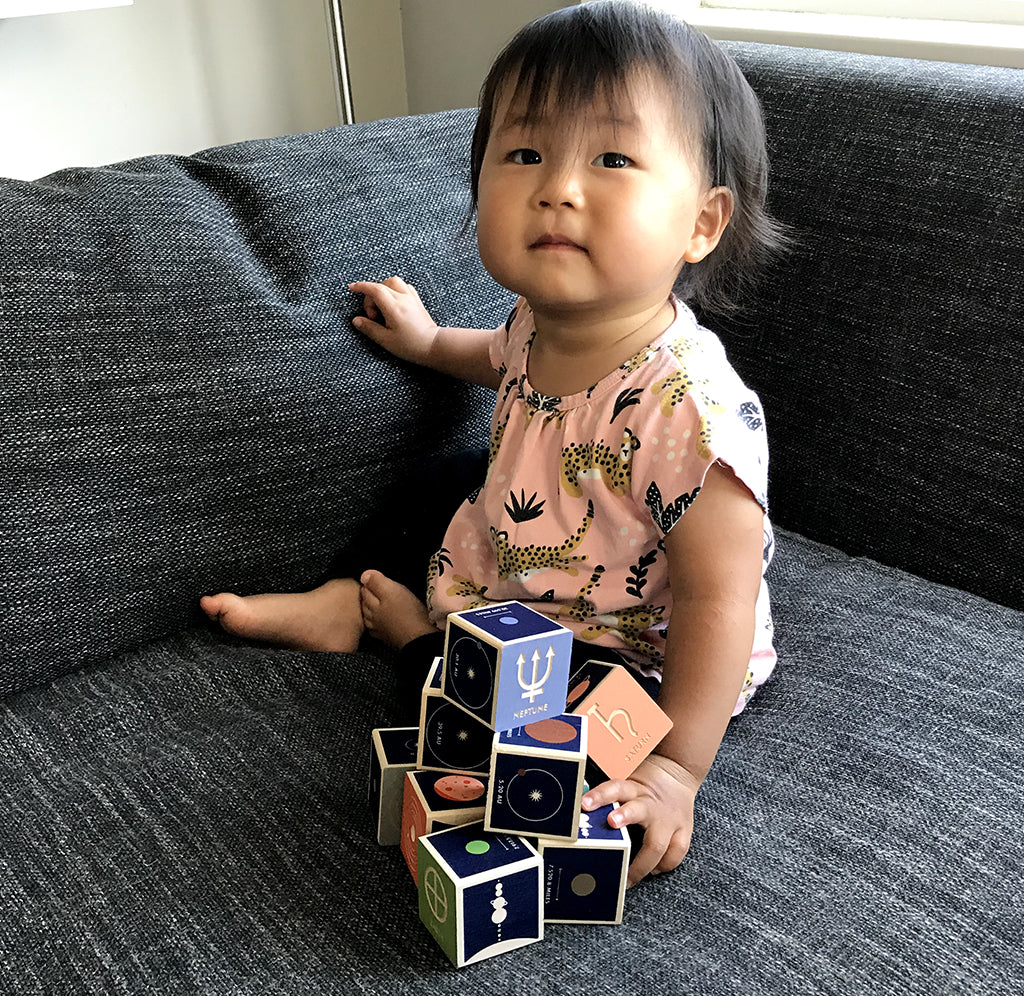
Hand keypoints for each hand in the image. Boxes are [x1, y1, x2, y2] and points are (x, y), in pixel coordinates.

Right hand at [348, 276, 438, 365]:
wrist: (434, 346)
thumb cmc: (411, 346)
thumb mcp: (386, 340)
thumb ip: (369, 328)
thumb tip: (356, 320)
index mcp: (394, 307)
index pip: (375, 289)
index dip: (361, 287)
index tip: (352, 288)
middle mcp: (403, 299)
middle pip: (382, 285)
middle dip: (371, 296)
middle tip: (373, 316)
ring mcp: (412, 298)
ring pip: (394, 282)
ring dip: (383, 289)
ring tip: (382, 306)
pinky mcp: (417, 301)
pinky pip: (404, 286)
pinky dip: (395, 289)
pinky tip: (393, 302)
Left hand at [581, 753, 700, 886]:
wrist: (678, 771)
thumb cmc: (644, 783)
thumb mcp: (626, 782)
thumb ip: (607, 797)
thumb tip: (578, 811)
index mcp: (633, 789)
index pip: (614, 788)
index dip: (599, 796)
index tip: (584, 804)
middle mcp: (650, 804)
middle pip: (637, 811)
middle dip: (624, 818)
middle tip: (611, 824)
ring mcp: (669, 819)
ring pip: (659, 841)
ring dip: (644, 860)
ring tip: (630, 877)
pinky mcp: (684, 830)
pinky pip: (676, 852)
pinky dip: (664, 865)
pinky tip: (653, 871)